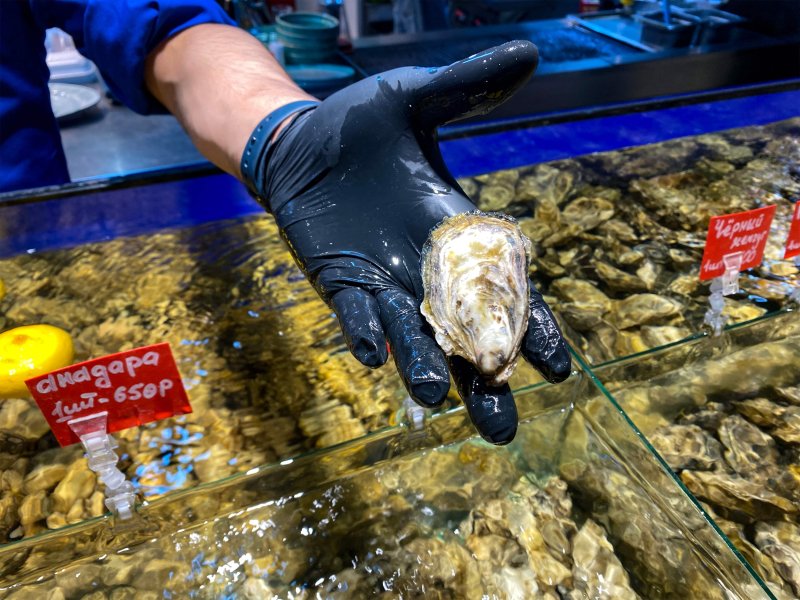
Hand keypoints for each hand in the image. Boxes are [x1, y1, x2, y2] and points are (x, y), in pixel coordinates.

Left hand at [242, 41, 570, 443]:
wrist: (302, 143)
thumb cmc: (363, 125)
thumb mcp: (414, 100)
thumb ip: (465, 89)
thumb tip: (531, 54)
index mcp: (458, 230)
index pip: (504, 286)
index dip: (530, 325)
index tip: (556, 366)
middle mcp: (425, 267)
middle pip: (462, 334)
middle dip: (482, 379)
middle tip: (504, 428)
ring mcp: (381, 279)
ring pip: (410, 334)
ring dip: (423, 367)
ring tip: (438, 400)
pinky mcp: (338, 280)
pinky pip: (355, 313)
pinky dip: (365, 333)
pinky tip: (375, 357)